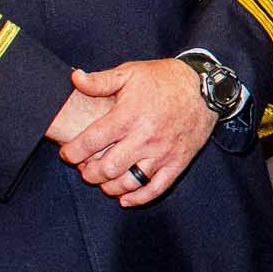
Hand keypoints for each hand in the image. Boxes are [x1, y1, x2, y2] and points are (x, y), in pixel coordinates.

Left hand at [59, 59, 215, 208]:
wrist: (206, 89)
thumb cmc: (164, 79)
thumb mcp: (131, 72)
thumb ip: (101, 80)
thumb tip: (75, 79)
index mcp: (128, 116)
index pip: (92, 141)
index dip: (73, 152)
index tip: (66, 154)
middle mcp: (144, 138)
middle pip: (108, 168)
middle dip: (89, 174)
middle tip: (84, 170)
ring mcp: (162, 153)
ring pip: (129, 182)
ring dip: (110, 187)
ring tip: (102, 182)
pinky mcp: (177, 162)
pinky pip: (156, 188)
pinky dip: (138, 198)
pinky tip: (125, 199)